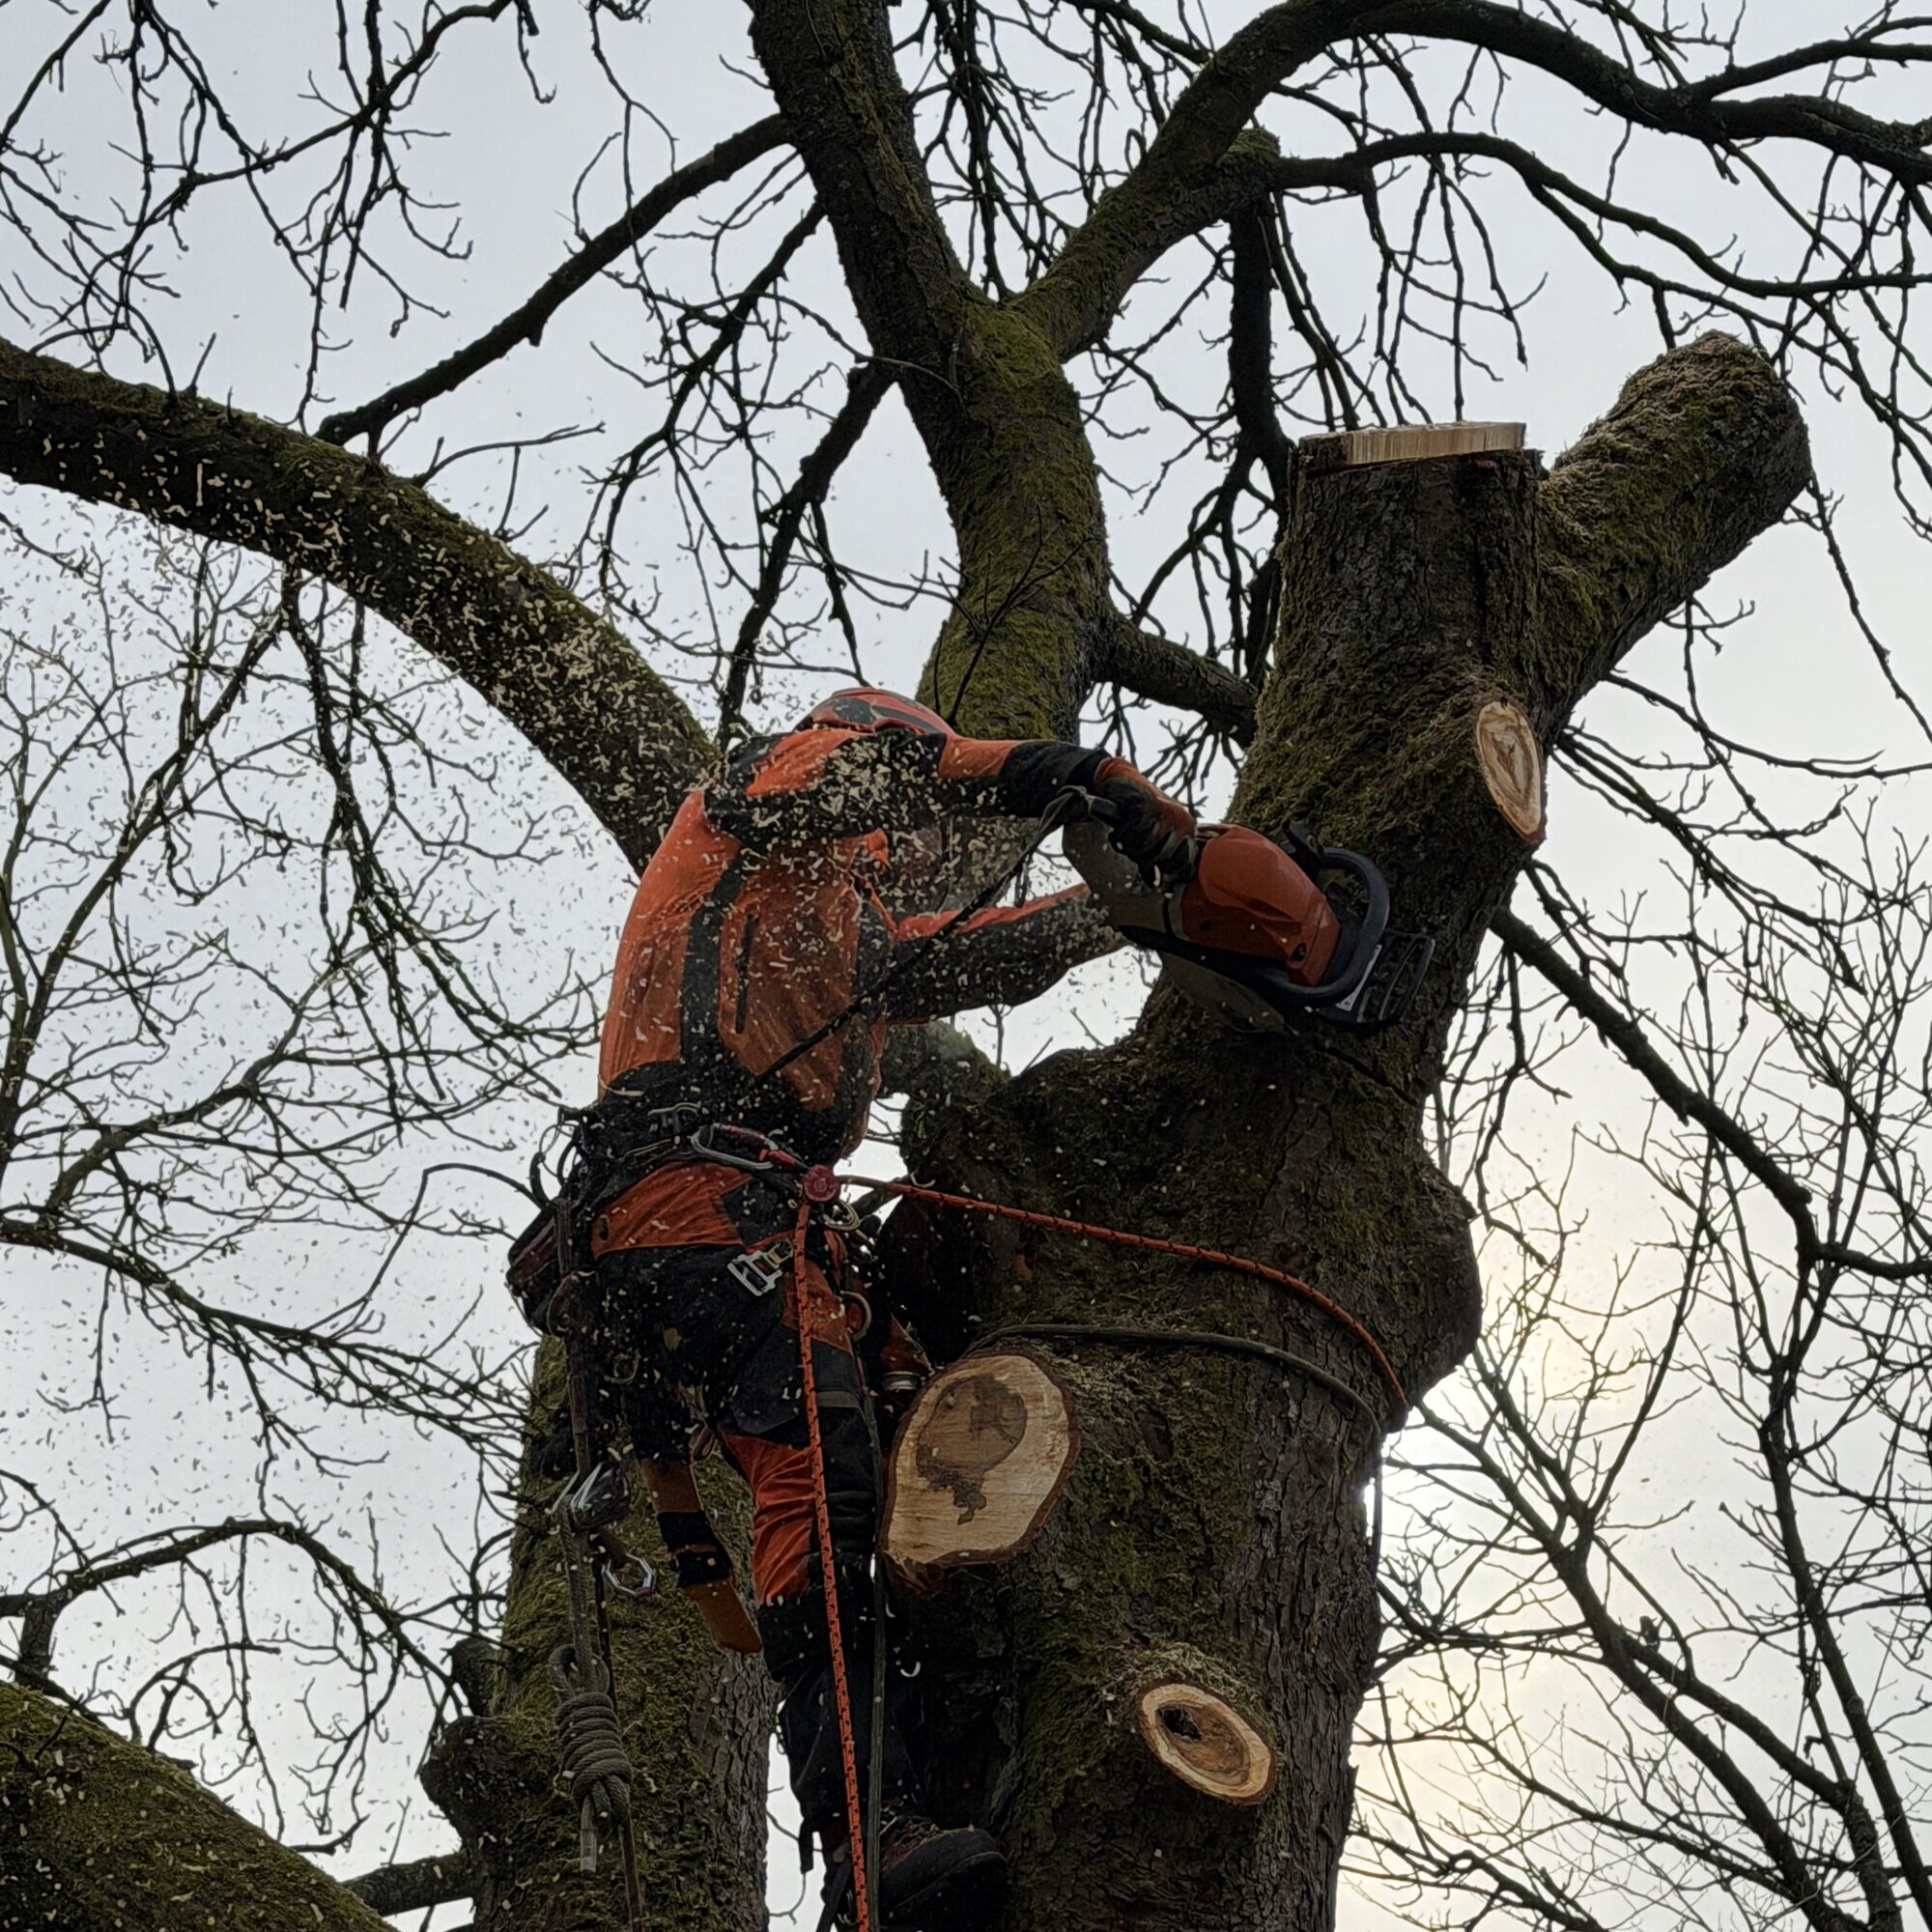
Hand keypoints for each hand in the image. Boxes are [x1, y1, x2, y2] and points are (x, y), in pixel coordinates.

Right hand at [1092, 757, 1195, 879]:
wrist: (1121, 779)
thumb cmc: (1137, 811)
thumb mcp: (1154, 833)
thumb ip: (1157, 854)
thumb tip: (1155, 883)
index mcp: (1187, 828)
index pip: (1183, 861)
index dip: (1165, 870)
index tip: (1152, 873)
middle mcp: (1180, 819)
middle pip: (1161, 856)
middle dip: (1142, 857)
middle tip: (1131, 848)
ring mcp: (1164, 811)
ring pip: (1146, 845)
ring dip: (1130, 846)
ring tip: (1124, 839)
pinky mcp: (1144, 804)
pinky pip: (1132, 832)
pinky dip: (1121, 835)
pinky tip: (1118, 830)